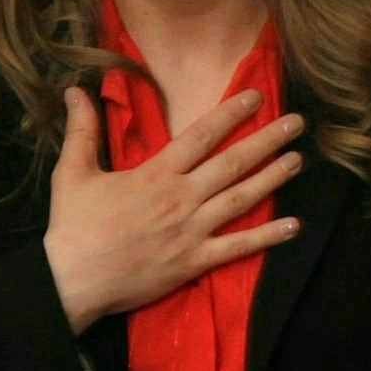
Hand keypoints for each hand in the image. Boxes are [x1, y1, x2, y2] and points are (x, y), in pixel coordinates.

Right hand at [43, 87, 303, 333]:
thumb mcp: (73, 172)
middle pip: (233, 163)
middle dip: (267, 140)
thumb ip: (81, 129)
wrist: (73, 281)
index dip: (231, 113)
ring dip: (272, 178)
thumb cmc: (73, 226)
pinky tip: (293, 226)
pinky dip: (267, 237)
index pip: (202, 135)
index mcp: (156, 174)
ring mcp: (192, 231)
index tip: (256, 97)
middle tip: (296, 123)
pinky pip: (237, 247)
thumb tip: (74, 89)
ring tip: (298, 160)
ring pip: (241, 199)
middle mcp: (181, 198)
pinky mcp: (195, 261)